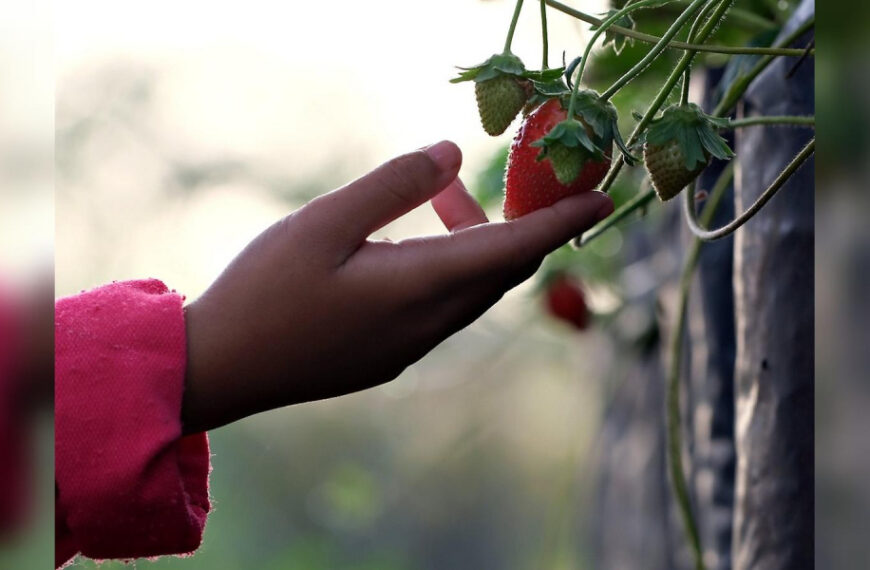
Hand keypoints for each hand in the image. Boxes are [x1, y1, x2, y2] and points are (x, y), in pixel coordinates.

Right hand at [181, 141, 611, 432]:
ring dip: (474, 246)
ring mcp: (410, 348)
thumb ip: (391, 186)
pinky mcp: (390, 357)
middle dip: (513, 225)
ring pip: (472, 291)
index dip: (561, 221)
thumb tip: (452, 153)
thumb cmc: (265, 290)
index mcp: (418, 287)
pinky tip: (409, 251)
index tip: (603, 198)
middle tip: (491, 184)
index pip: (513, 250)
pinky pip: (445, 310)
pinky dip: (450, 272)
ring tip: (437, 203)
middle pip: (500, 272)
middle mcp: (427, 325)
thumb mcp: (322, 223)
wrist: (222, 369)